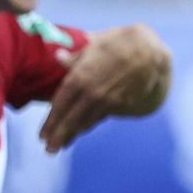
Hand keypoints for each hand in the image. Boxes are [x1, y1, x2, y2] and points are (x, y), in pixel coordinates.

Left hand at [38, 24, 171, 153]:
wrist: (150, 52)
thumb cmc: (119, 43)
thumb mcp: (94, 45)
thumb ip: (75, 57)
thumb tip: (57, 57)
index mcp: (80, 76)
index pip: (60, 104)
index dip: (51, 121)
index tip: (42, 135)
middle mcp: (91, 92)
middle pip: (70, 119)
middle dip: (58, 136)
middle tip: (49, 150)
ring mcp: (106, 101)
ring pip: (85, 122)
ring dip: (72, 135)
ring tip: (61, 145)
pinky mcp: (120, 105)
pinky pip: (99, 118)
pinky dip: (87, 126)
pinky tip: (80, 131)